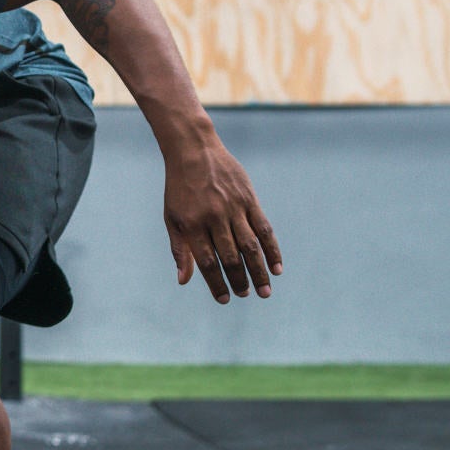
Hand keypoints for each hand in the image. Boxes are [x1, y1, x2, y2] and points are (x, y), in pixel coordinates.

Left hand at [163, 136, 282, 302]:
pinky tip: (277, 267)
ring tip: (265, 290)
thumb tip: (183, 281)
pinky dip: (272, 249)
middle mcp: (213, 218)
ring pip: (250, 246)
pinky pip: (264, 229)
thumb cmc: (180, 189)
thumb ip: (180, 250)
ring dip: (259, 271)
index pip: (207, 262)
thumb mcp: (172, 218)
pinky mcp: (249, 199)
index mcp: (192, 225)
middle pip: (230, 257)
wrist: (193, 151)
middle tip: (247, 295)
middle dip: (240, 280)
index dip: (216, 283)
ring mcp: (233, 208)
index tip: (224, 299)